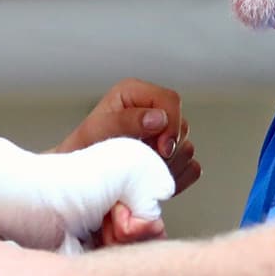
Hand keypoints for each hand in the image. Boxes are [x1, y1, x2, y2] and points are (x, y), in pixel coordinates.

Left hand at [54, 78, 200, 196]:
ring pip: (188, 149)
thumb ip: (127, 120)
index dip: (171, 125)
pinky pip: (191, 168)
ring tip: (141, 173)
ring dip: (169, 166)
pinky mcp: (171, 157)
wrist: (82, 177)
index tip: (160, 149)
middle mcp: (153, 110)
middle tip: (144, 164)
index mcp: (136, 94)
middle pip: (183, 126)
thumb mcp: (98, 129)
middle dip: (167, 150)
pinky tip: (152, 181)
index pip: (171, 101)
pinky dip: (176, 179)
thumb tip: (159, 117)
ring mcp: (164, 134)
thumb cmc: (84, 149)